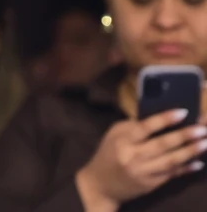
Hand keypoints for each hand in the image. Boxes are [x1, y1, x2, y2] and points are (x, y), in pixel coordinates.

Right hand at [75, 109, 206, 208]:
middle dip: (184, 136)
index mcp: (122, 140)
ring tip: (205, 143)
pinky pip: (172, 174)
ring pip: (171, 160)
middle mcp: (133, 156)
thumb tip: (160, 118)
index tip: (183, 112)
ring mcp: (144, 172)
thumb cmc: (108, 154)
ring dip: (190, 151)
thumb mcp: (114, 135)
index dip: (164, 119)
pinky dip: (186, 168)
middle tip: (202, 128)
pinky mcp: (151, 184)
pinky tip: (199, 163)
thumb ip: (133, 127)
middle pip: (162, 144)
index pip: (145, 127)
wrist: (100, 185)